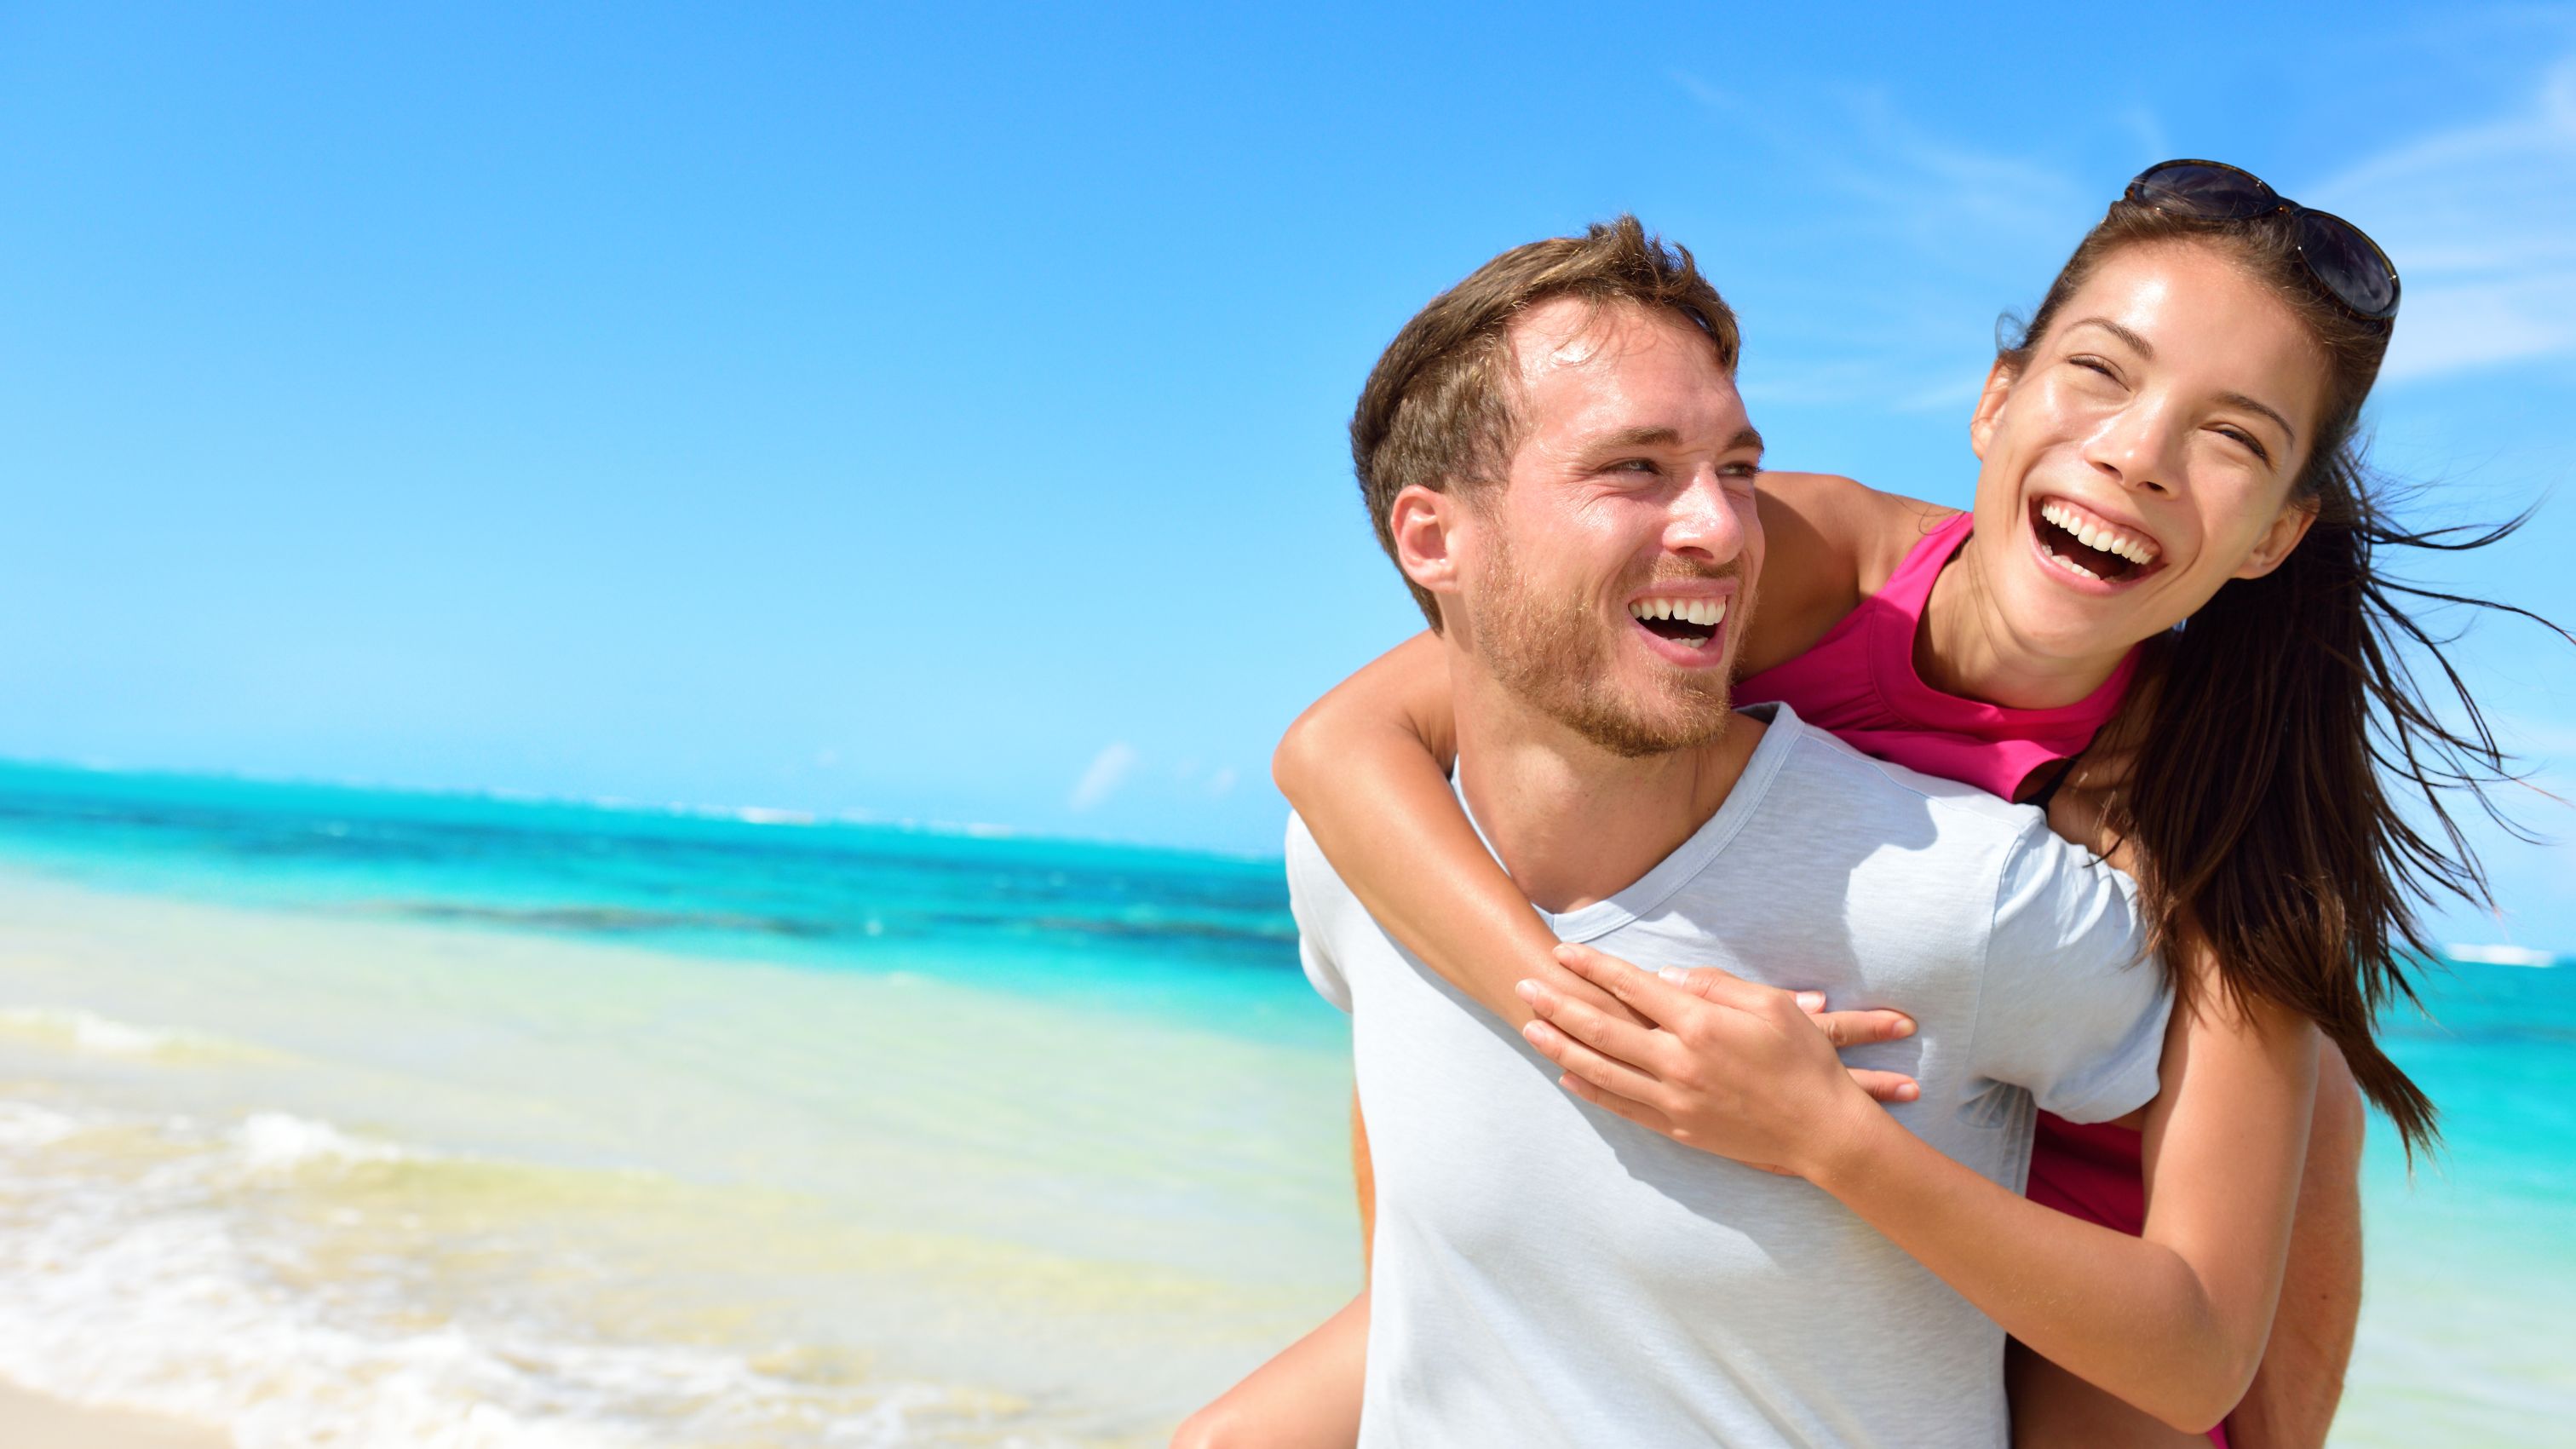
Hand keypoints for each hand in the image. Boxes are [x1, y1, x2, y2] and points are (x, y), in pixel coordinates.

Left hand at [1515, 942, 1910, 1178]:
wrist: (1824, 1132)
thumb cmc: (1805, 1061)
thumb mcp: (1772, 1005)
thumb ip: (1717, 985)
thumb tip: (1666, 978)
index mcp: (1700, 1024)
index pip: (1632, 987)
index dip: (1594, 967)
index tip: (1563, 951)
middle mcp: (1678, 1062)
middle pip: (1602, 1028)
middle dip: (1558, 1005)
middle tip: (1524, 987)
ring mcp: (1674, 1100)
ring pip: (1602, 1070)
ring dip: (1560, 1047)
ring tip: (1529, 1029)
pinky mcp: (1678, 1128)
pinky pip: (1622, 1106)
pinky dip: (1591, 1089)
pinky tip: (1567, 1075)